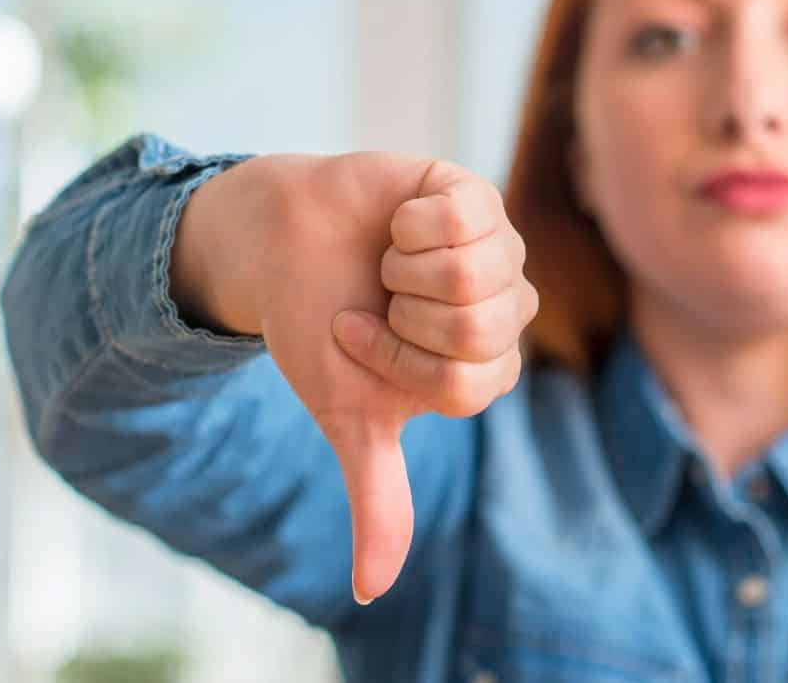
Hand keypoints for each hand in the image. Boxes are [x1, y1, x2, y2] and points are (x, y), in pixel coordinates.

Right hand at [172, 153, 535, 603]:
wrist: (282, 246)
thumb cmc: (322, 329)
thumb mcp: (350, 418)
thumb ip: (377, 496)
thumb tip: (369, 591)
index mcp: (486, 366)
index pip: (468, 381)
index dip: (402, 362)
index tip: (366, 342)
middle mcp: (506, 308)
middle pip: (477, 329)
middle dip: (403, 317)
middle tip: (379, 301)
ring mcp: (499, 249)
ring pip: (472, 274)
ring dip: (405, 270)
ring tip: (388, 263)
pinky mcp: (477, 196)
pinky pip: (462, 217)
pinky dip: (409, 224)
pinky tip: (397, 222)